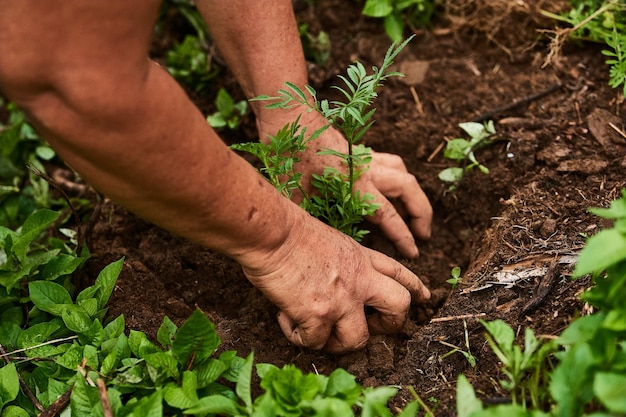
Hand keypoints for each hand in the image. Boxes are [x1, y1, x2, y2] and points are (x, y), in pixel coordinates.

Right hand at [241, 213, 430, 352]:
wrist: (272, 232)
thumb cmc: (289, 231)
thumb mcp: (331, 240)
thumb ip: (343, 263)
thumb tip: (333, 285)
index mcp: (362, 259)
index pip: (399, 274)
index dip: (414, 288)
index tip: (424, 297)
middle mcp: (359, 280)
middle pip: (399, 308)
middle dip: (390, 325)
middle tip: (369, 329)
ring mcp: (342, 300)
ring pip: (359, 340)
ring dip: (336, 343)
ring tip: (316, 333)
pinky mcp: (318, 316)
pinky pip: (315, 343)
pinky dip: (298, 336)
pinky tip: (285, 319)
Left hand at [257, 109, 432, 257]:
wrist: (290, 115)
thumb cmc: (289, 155)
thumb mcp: (296, 195)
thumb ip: (312, 218)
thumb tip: (319, 241)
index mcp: (354, 185)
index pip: (388, 215)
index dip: (403, 236)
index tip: (414, 252)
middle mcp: (366, 169)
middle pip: (409, 188)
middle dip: (422, 213)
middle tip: (423, 234)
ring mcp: (364, 157)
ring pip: (402, 171)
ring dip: (412, 193)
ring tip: (411, 212)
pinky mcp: (358, 150)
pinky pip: (388, 162)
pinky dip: (396, 177)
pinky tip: (387, 188)